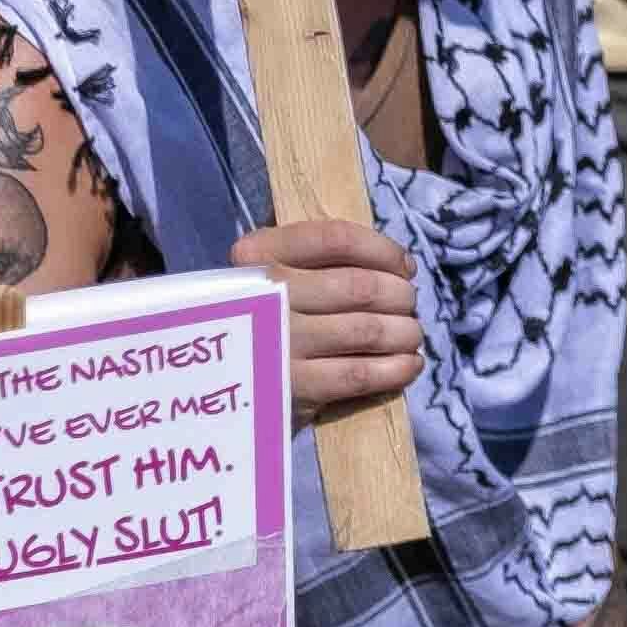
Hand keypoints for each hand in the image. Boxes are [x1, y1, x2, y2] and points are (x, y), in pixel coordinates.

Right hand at [228, 216, 423, 422]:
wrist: (215, 385)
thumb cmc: (259, 320)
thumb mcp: (271, 276)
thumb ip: (320, 261)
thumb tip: (399, 266)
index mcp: (257, 255)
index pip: (335, 238)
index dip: (382, 250)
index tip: (404, 266)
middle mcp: (265, 294)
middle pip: (360, 286)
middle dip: (399, 296)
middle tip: (408, 306)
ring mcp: (279, 343)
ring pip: (367, 329)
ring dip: (404, 332)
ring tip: (411, 335)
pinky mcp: (294, 388)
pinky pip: (360, 374)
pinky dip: (395, 368)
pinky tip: (408, 364)